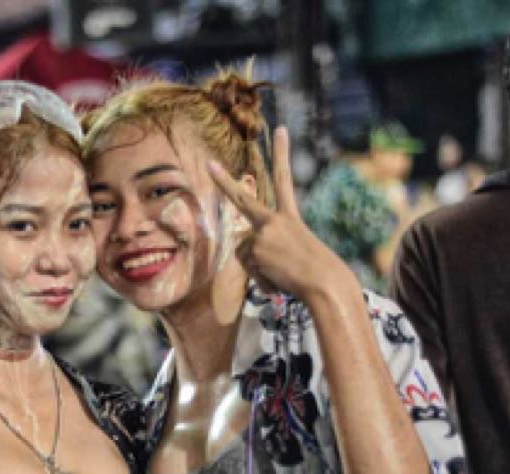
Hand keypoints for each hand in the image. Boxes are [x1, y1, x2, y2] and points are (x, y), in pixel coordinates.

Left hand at [208, 127, 349, 300]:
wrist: (323, 282)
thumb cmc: (317, 272)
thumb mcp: (295, 252)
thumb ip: (269, 247)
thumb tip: (251, 255)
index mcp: (290, 217)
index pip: (283, 179)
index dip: (281, 154)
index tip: (279, 130)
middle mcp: (274, 221)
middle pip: (242, 200)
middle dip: (223, 183)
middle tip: (209, 164)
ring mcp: (262, 235)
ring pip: (245, 254)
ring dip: (260, 270)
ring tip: (283, 276)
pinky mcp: (255, 251)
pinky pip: (250, 270)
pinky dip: (262, 280)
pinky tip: (278, 282)